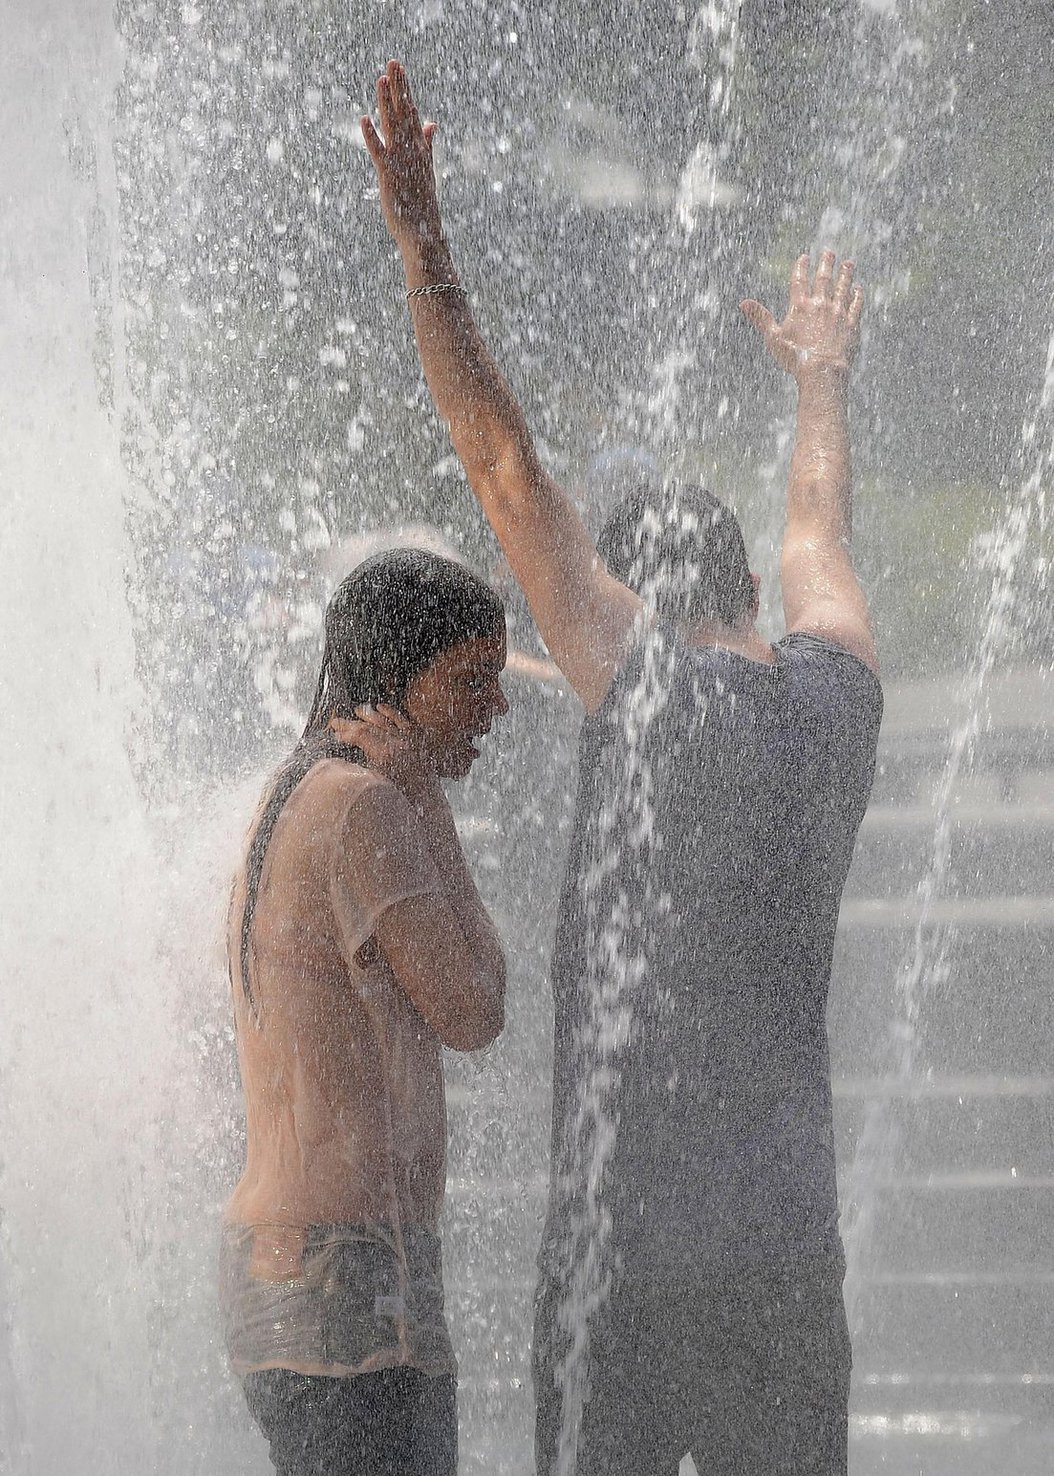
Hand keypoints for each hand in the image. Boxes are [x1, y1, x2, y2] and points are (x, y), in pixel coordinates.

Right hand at [329, 704, 436, 797]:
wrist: (426, 799)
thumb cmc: (400, 795)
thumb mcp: (376, 782)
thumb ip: (362, 767)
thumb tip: (347, 758)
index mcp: (385, 754)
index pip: (360, 735)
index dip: (345, 732)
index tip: (336, 735)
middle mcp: (396, 743)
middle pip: (369, 726)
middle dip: (350, 723)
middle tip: (336, 722)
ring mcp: (407, 739)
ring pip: (383, 721)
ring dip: (368, 715)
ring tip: (356, 711)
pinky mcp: (416, 738)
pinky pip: (401, 720)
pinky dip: (390, 712)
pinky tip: (380, 707)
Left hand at [361, 60, 442, 252]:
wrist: (422, 232)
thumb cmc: (421, 203)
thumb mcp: (425, 168)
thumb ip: (427, 143)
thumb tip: (431, 123)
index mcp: (419, 149)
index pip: (411, 113)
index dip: (404, 90)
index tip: (398, 69)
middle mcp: (412, 151)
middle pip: (404, 112)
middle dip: (398, 87)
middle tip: (394, 62)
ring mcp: (401, 162)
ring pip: (393, 126)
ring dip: (387, 102)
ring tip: (382, 78)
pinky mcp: (389, 175)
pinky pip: (379, 152)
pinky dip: (371, 136)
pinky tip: (364, 119)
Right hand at [740, 251, 863, 382]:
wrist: (821, 371)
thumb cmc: (794, 357)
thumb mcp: (773, 337)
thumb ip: (760, 317)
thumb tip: (743, 303)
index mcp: (800, 307)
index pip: (800, 281)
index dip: (801, 267)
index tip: (805, 257)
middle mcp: (820, 305)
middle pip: (824, 279)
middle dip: (826, 264)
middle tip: (829, 252)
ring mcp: (837, 313)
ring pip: (843, 287)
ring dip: (845, 274)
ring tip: (848, 264)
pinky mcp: (851, 323)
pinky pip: (856, 305)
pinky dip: (857, 295)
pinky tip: (858, 288)